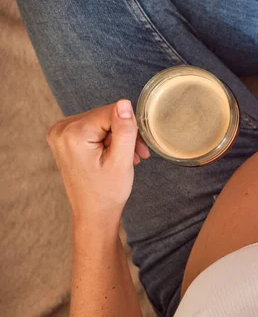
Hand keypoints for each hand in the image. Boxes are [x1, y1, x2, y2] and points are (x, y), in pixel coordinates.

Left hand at [46, 100, 149, 225]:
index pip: (110, 112)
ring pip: (100, 122)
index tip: (139, 148)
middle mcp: (61, 130)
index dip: (129, 127)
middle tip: (137, 154)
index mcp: (73, 134)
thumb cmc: (107, 192)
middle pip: (104, 116)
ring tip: (128, 157)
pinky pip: (91, 128)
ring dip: (117, 137)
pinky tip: (114, 155)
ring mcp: (59, 133)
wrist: (93, 213)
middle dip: (123, 133)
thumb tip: (125, 103)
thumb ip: (124, 130)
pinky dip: (106, 139)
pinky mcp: (64, 138)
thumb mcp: (121, 160)